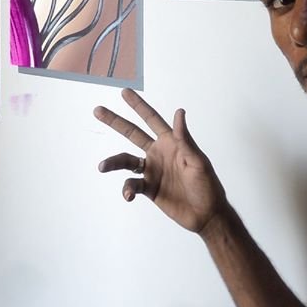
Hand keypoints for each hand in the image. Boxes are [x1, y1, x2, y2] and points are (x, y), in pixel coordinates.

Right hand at [94, 88, 226, 233]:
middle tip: (98, 110)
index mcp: (171, 142)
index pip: (152, 119)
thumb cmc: (207, 185)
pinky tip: (129, 195)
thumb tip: (179, 113)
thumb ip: (185, 140)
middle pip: (132, 133)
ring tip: (102, 166)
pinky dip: (127, 189)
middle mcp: (158, 153)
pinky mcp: (149, 188)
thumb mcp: (198, 161)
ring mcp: (152, 170)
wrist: (206, 214)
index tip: (125, 92)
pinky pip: (132, 185)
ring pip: (126, 160)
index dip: (139, 106)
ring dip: (113, 162)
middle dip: (115, 121)